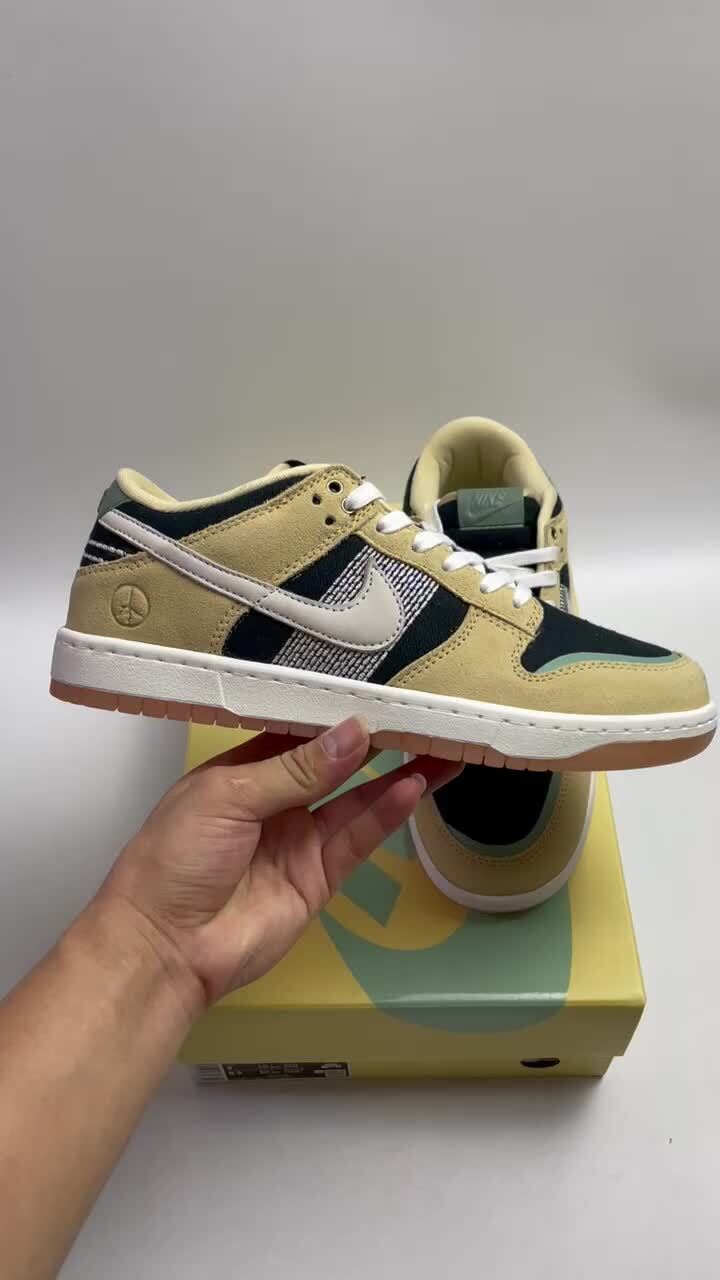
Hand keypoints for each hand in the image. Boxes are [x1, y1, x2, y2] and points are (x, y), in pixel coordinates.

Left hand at [101, 717, 459, 1008]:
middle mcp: (275, 799)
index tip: (380, 688)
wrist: (164, 948)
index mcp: (242, 769)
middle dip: (376, 740)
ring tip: (441, 745)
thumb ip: (296, 767)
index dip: (337, 711)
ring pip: (357, 799)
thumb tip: (354, 732)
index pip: (299, 730)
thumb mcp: (228, 796)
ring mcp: (300, 839)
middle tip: (424, 712)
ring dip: (396, 773)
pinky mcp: (319, 876)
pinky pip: (358, 838)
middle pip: (335, 763)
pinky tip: (415, 786)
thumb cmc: (175, 858)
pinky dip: (387, 813)